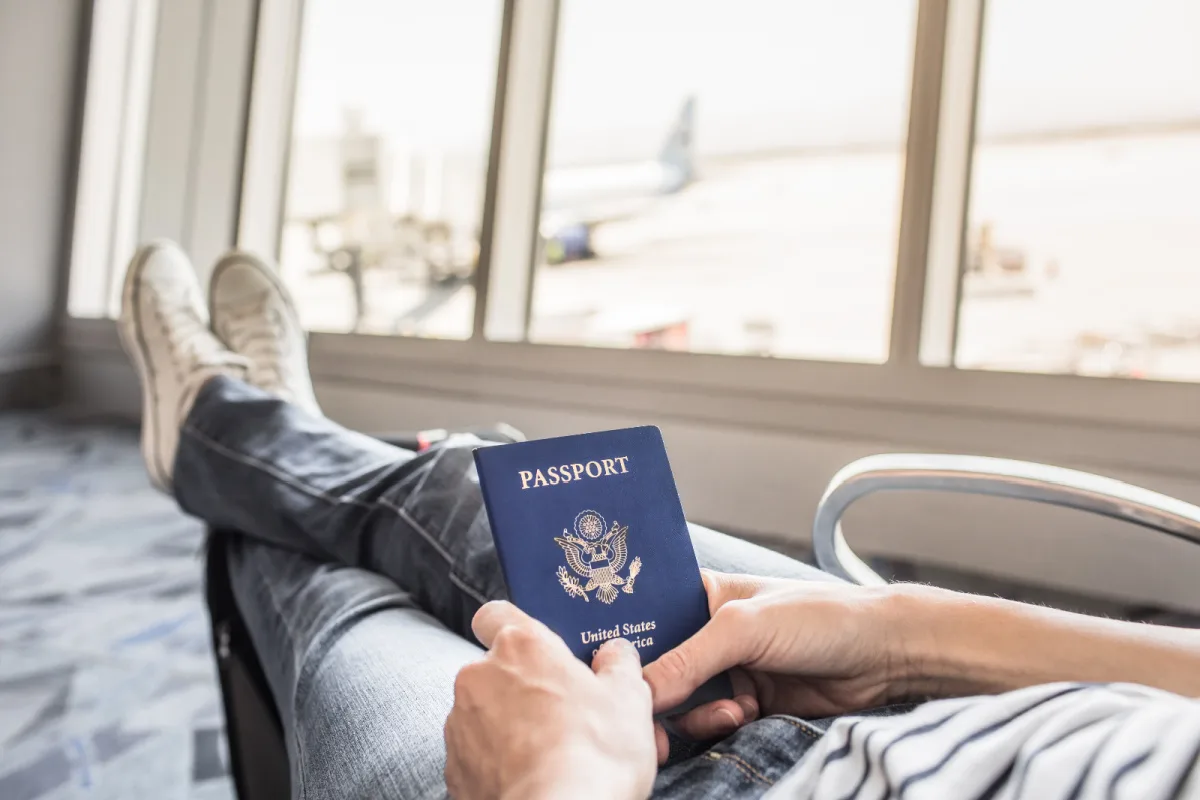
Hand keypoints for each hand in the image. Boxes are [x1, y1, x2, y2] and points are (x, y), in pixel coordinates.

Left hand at [445, 601, 657, 799]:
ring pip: (483, 712)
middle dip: (522, 686)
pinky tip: (530, 775)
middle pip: (495, 669)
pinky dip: (496, 761)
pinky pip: (476, 754)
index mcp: (520, 646)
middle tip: (562, 713)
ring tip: (549, 752)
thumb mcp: (629, 697)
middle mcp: (479, 677)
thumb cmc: (593, 752)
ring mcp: (460, 724)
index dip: (514, 628)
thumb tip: (615, 654)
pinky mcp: (454, 769)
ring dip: (508, 724)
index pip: (496, 614)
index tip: (538, 651)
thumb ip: (619, 664)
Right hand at [645, 570, 916, 725]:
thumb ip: (689, 659)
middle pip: (657, 667)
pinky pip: (708, 723)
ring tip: (727, 713)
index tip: (607, 670)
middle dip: (652, 693)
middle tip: (648, 717)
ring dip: (693, 714)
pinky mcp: (746, 704)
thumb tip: (640, 693)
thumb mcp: (745, 628)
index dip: (624, 644)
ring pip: (680, 702)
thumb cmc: (819, 617)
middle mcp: (708, 633)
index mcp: (701, 596)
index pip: (647, 619)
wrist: (884, 656)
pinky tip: (742, 717)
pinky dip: (715, 726)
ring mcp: (727, 671)